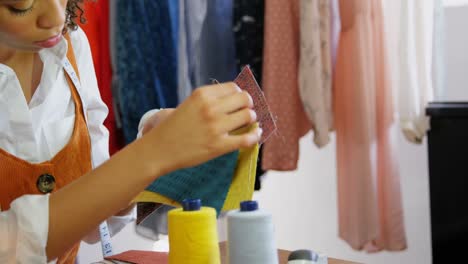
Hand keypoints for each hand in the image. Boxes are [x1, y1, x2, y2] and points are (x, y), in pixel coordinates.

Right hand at [143, 82, 260, 172]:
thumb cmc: (174, 127)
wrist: (159, 149)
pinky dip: (255, 136)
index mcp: (202, 94)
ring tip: (247, 124)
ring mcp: (215, 127)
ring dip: (251, 119)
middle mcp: (210, 108)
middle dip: (248, 105)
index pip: (234, 87)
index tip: (239, 102)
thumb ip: (210, 100)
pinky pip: (247, 138)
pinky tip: (256, 135)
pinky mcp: (219, 146)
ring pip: (249, 116)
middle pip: (245, 99)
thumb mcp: (190, 104)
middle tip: (245, 112)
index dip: (239, 94)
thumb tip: (238, 97)